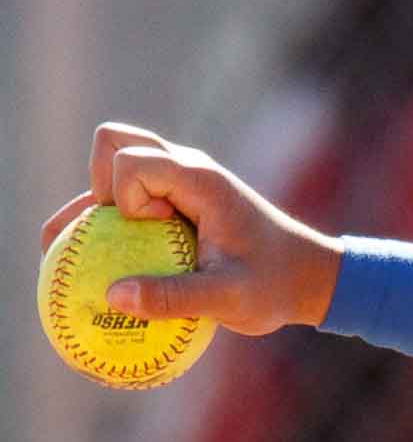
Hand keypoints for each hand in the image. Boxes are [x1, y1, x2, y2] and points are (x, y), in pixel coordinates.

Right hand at [39, 122, 344, 334]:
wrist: (309, 279)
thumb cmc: (276, 286)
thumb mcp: (231, 299)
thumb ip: (176, 298)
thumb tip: (112, 296)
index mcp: (200, 178)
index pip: (130, 161)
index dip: (126, 197)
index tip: (156, 230)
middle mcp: (186, 169)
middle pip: (114, 142)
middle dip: (96, 183)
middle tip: (109, 232)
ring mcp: (180, 183)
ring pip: (115, 165)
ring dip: (93, 203)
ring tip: (73, 253)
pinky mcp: (178, 202)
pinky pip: (129, 197)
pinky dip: (106, 223)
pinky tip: (94, 268)